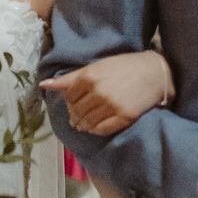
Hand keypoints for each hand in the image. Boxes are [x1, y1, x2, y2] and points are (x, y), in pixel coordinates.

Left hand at [44, 52, 172, 134]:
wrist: (154, 73)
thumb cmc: (124, 66)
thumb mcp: (96, 67)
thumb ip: (70, 78)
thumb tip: (43, 85)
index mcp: (89, 77)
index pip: (69, 98)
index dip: (70, 103)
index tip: (74, 104)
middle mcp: (99, 92)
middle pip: (77, 112)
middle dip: (75, 116)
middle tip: (77, 117)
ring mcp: (111, 106)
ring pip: (87, 122)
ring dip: (83, 125)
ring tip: (84, 124)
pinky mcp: (123, 117)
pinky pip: (102, 129)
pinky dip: (95, 130)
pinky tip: (96, 126)